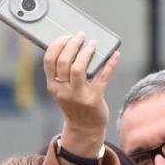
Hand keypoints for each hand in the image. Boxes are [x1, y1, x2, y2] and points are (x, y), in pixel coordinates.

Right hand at [43, 33, 118, 158]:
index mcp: (53, 85)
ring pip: (78, 68)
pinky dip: (110, 63)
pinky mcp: (94, 99)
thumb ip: (62, 72)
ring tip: (92, 44)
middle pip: (63, 61)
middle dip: (72, 44)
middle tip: (80, 36)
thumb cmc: (74, 104)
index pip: (49, 60)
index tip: (66, 36)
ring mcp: (78, 95)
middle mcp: (63, 90)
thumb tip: (73, 45)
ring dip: (86, 52)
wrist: (84, 129)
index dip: (57, 44)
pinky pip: (103, 77)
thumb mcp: (62, 89)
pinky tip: (115, 54)